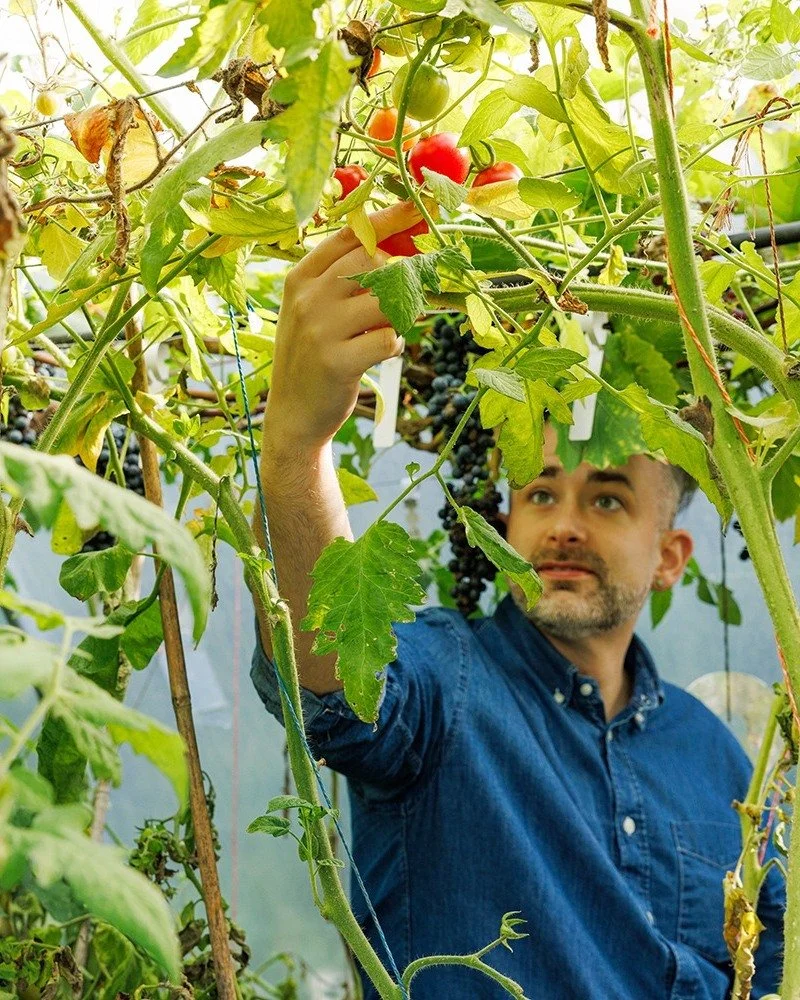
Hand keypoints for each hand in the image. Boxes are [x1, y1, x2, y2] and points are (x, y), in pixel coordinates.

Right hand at [264, 201, 422, 451]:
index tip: (417, 206)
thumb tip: (397, 251)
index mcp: (300, 278)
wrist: (293, 414)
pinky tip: (379, 352)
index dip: (387, 219)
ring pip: (386, 300)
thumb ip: (342, 281)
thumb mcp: (313, 311)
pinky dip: (394, 344)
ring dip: (398, 315)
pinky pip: (388, 338)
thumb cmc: (313, 357)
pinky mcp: (337, 361)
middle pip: (373, 262)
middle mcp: (308, 298)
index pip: (349, 236)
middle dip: (401, 275)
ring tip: (385, 329)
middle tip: (409, 293)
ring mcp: (320, 329)